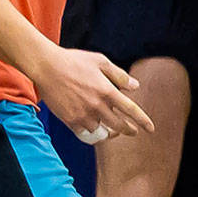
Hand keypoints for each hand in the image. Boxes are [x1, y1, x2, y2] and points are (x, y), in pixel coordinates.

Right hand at [34, 45, 152, 139]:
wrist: (46, 67)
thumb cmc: (74, 61)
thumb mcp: (100, 61)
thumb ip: (119, 76)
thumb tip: (135, 87)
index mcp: (107, 90)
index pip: (131, 110)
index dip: (143, 121)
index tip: (150, 129)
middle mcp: (97, 105)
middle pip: (119, 126)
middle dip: (129, 130)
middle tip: (133, 131)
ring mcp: (83, 115)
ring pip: (102, 133)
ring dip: (110, 133)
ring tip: (112, 131)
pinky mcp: (70, 121)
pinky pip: (86, 135)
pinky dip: (93, 134)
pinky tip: (95, 130)